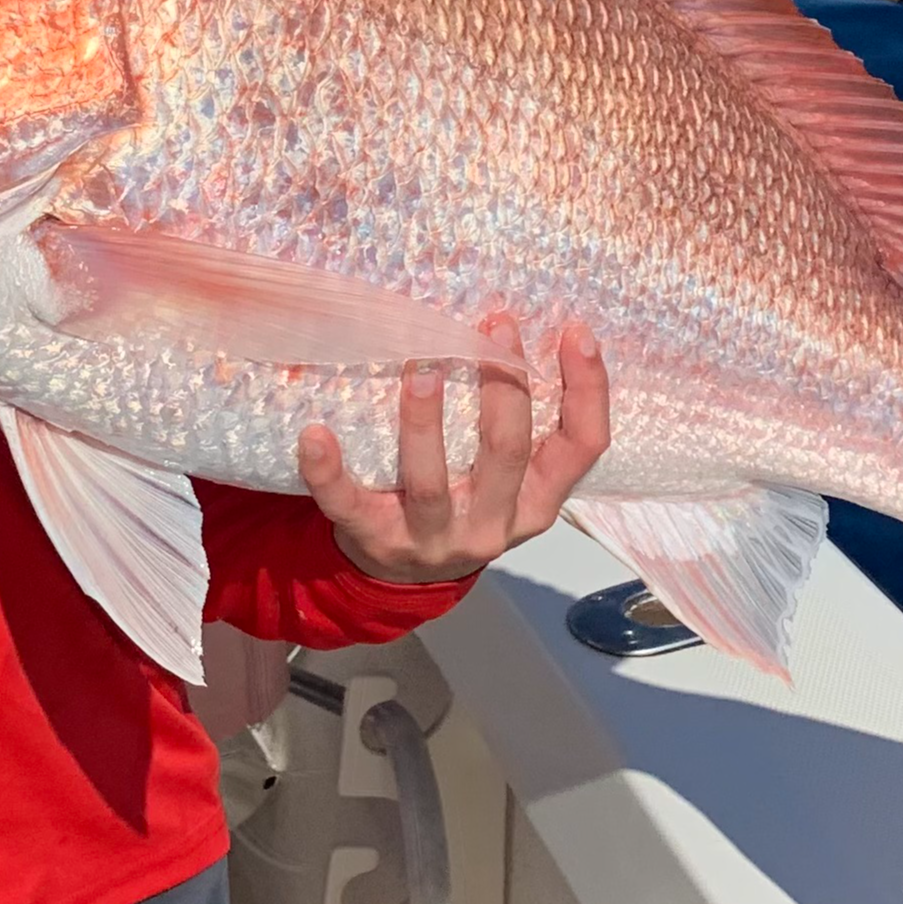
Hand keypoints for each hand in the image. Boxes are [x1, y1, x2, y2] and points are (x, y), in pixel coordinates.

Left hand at [297, 318, 607, 584]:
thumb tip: (520, 333)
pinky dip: (329, 471)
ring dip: (424, 422)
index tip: (576, 330)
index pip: (582, 447)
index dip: (587, 390)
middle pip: (507, 454)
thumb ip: (524, 425)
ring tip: (421, 369)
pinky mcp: (375, 539)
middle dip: (504, 388)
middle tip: (493, 327)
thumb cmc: (463, 504)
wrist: (402, 577)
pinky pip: (348, 504)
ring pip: (430, 483)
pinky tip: (315, 433)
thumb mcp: (509, 479)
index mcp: (536, 502)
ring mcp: (432, 537)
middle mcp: (492, 523)